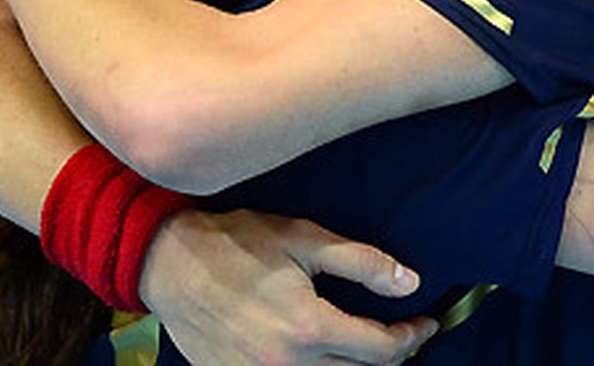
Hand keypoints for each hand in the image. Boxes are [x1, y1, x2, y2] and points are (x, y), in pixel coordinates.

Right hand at [140, 209, 437, 364]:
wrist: (167, 263)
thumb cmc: (237, 242)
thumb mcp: (304, 239)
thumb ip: (362, 262)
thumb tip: (411, 283)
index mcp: (308, 328)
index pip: (382, 350)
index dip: (412, 337)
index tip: (426, 322)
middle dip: (392, 355)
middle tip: (406, 334)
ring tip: (370, 345)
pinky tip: (326, 353)